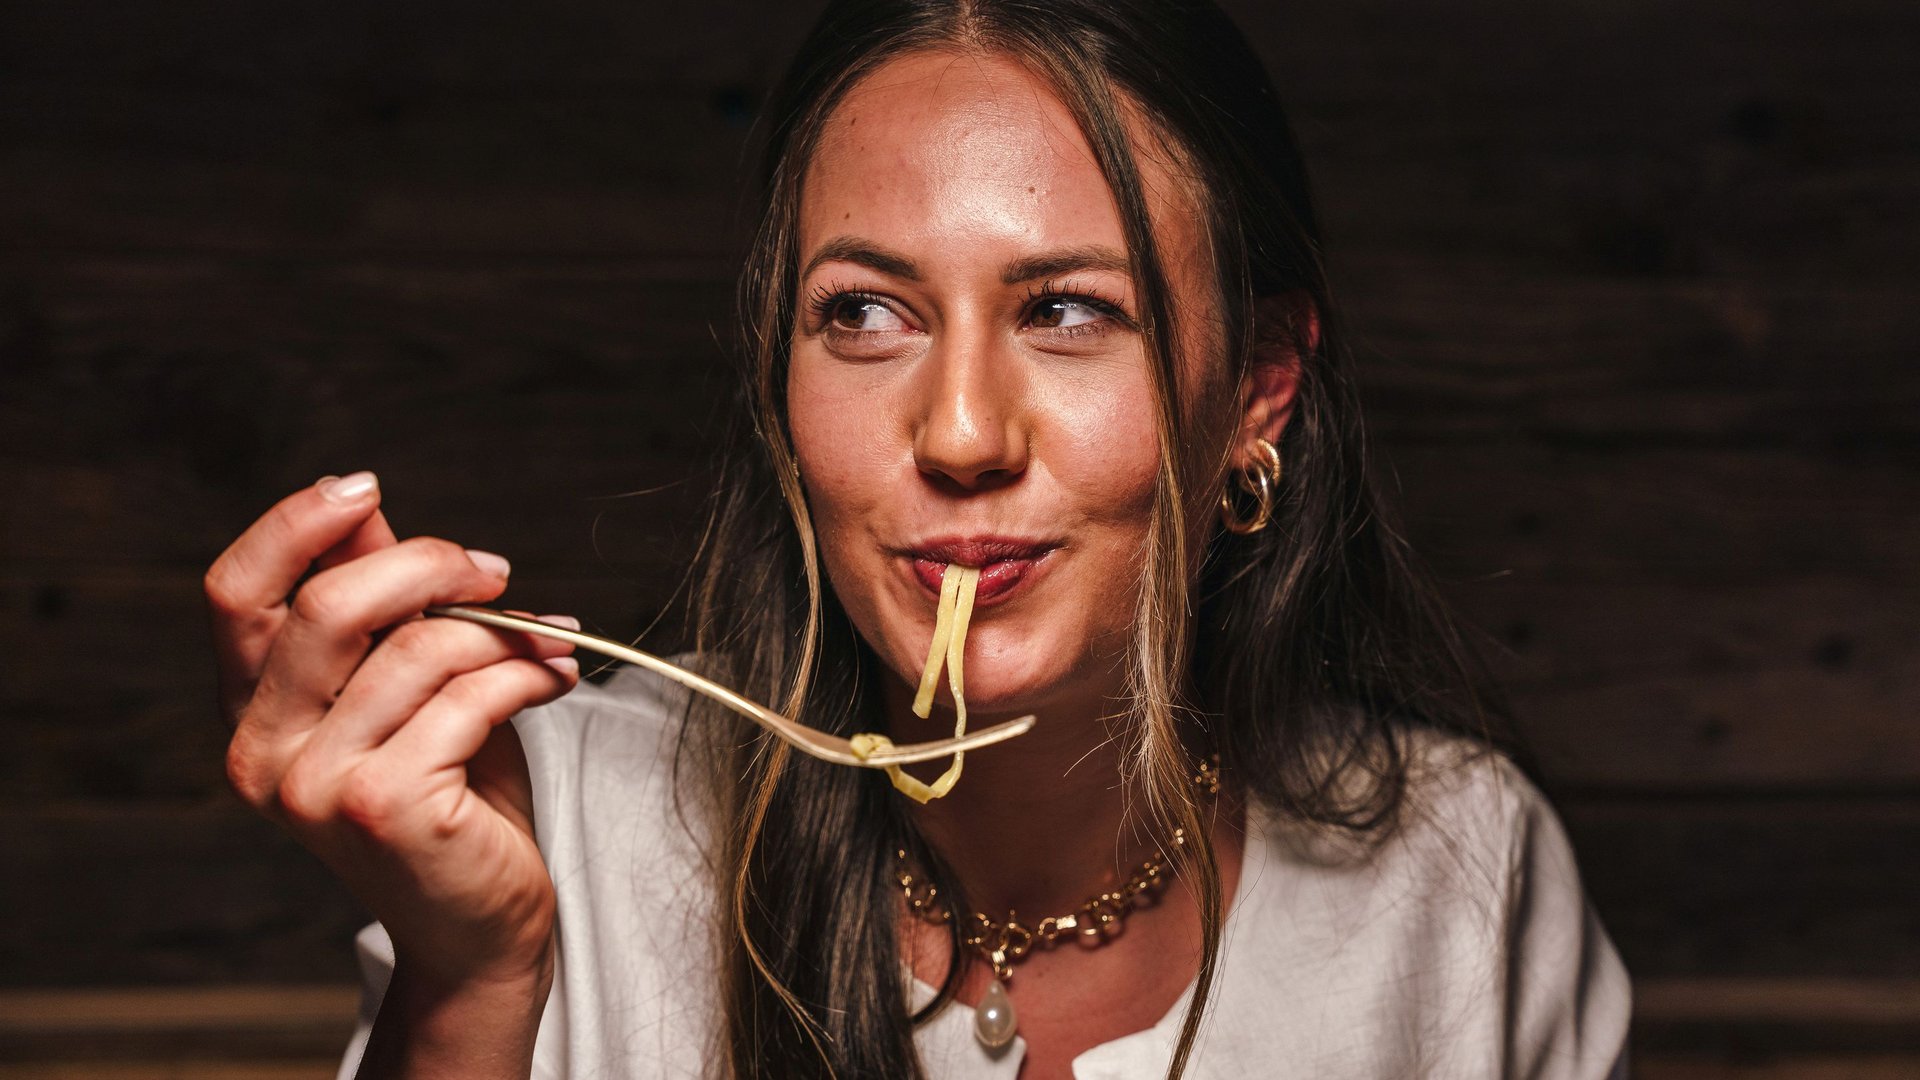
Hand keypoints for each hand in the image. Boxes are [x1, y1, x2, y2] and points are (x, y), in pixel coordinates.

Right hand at [205, 473, 576, 991]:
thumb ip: (379, 609)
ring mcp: (316, 787)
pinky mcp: (386, 806)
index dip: (295, 525)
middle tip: (497, 572)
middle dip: (431, 565)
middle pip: (331, 604)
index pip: (236, 592)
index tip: (366, 488)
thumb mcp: (406, 689)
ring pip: (419, 650)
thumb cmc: (450, 800)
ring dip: (503, 630)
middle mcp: (264, 752)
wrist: (480, 926)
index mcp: (253, 712)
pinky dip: (527, 676)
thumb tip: (365, 509)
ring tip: (549, 638)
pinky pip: (468, 699)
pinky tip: (554, 680)